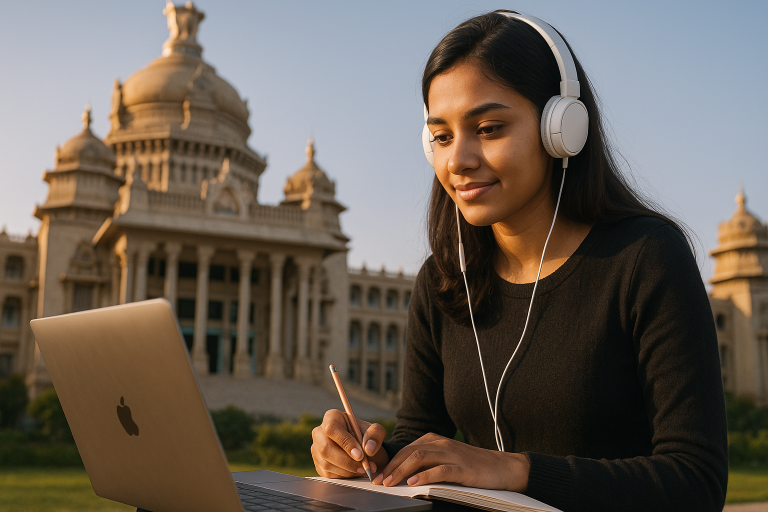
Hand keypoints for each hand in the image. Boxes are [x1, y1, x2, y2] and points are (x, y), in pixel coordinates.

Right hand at [311, 409, 389, 477]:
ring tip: (365, 469)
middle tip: (364, 467)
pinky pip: (329, 474)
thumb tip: (368, 449)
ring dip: (348, 470)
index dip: (345, 443)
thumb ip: (375, 435)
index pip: (332, 429)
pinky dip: (345, 476)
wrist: (363, 450)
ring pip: (327, 464)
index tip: (360, 455)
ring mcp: (316, 449)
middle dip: (347, 461)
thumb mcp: (375, 431)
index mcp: (332, 417)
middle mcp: (319, 432)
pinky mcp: (319, 464)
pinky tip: (356, 472)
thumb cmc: (366, 436)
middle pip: (326, 448)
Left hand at [372, 433, 528, 491]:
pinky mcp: (462, 467)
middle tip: (378, 481)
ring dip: (401, 471)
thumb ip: (427, 462)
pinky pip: (439, 469)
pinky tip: (413, 483)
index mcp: (434, 440)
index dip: (389, 462)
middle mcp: (440, 443)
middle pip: (409, 452)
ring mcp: (451, 454)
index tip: (377, 475)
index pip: (405, 449)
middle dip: (390, 468)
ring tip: (390, 483)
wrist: (502, 467)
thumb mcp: (446, 459)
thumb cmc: (472, 466)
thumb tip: (403, 475)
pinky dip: (424, 476)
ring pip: (419, 458)